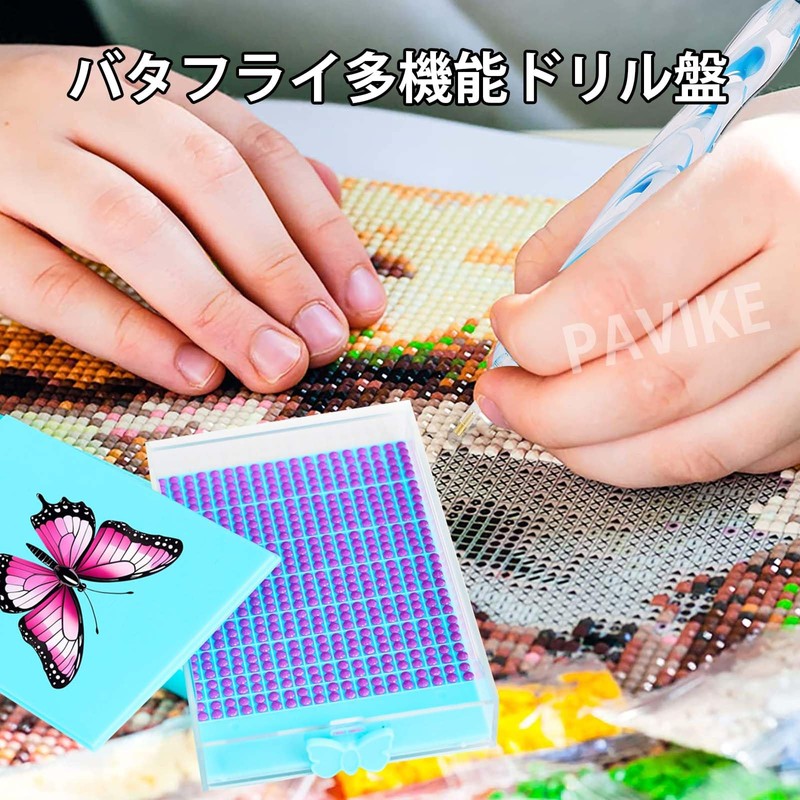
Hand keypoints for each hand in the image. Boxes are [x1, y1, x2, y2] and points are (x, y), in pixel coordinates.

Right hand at [0, 45, 385, 393]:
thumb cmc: (56, 143)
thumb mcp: (150, 132)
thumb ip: (238, 162)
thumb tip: (331, 193)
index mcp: (147, 90)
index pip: (259, 152)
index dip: (321, 234)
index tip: (362, 305)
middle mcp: (88, 108)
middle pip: (206, 181)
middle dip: (278, 269)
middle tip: (323, 342)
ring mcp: (21, 159)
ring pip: (133, 228)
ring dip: (218, 306)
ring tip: (274, 364)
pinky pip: (52, 284)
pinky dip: (130, 333)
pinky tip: (191, 370)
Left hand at [475, 102, 799, 487]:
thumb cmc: (761, 173)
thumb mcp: (672, 164)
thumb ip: (584, 234)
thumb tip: (525, 307)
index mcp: (756, 191)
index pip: (616, 293)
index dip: (537, 332)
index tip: (507, 328)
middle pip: (651, 386)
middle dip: (550, 412)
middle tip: (505, 397)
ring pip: (694, 448)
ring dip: (596, 452)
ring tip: (547, 424)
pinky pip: (729, 458)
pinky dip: (657, 453)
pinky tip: (626, 423)